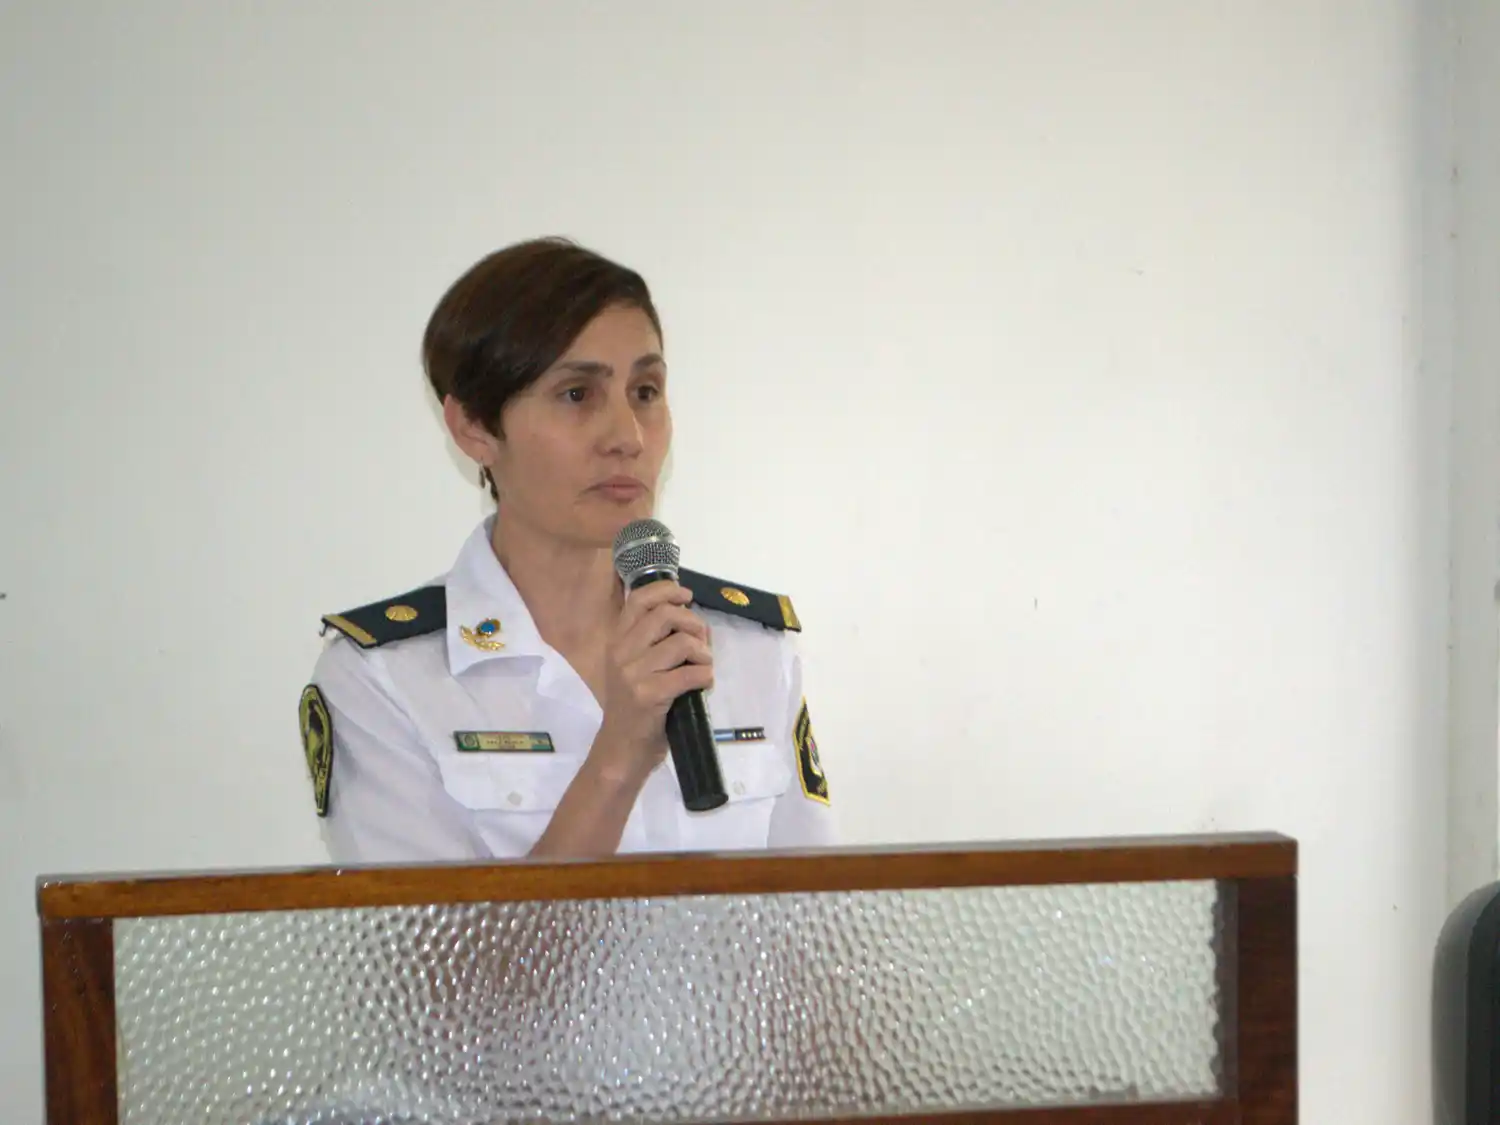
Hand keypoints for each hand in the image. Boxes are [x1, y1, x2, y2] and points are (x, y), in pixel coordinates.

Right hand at [591, 580, 713, 782]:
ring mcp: (633, 674)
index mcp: (617, 642)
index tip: (687, 597)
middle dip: (694, 624)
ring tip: (703, 668)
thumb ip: (656, 643)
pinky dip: (705, 676)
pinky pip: (690, 673)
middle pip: (666, 615)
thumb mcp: (635, 669)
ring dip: (704, 654)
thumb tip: (695, 622)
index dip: (667, 590)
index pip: (639, 599)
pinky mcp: (649, 695)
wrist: (620, 750)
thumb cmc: (634, 709)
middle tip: (701, 644)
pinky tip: (703, 685)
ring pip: (682, 642)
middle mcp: (621, 652)